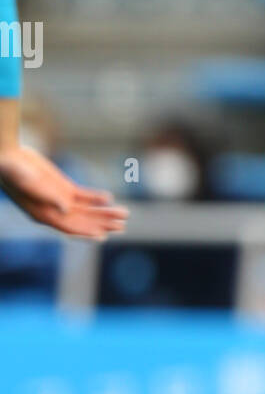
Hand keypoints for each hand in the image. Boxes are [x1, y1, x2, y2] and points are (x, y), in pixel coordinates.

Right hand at [0, 146, 128, 238]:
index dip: (86, 232)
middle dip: (103, 223)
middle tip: (122, 226)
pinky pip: (84, 196)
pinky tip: (109, 199)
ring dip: (105, 212)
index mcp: (44, 215)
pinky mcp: (64, 188)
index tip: (103, 236)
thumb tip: (65, 209)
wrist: (9, 157)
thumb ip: (48, 196)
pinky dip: (96, 198)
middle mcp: (54, 211)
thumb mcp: (29, 183)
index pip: (69, 227)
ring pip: (87, 209)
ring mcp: (60, 199)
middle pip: (84, 221)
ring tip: (124, 214)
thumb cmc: (14, 171)